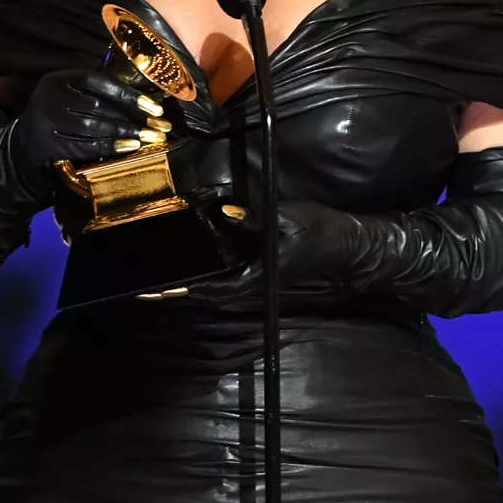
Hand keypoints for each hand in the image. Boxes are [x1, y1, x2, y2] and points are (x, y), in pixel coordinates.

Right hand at [8, 67, 171, 198]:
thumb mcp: (72, 90)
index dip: (130, 95)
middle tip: (159, 127)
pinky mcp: (50, 143)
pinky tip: (129, 147)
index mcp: (61, 78)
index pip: (100, 83)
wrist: (25, 137)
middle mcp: (53, 96)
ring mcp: (49, 120)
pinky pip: (85, 146)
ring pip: (94, 127)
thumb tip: (144, 97)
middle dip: (133, 119)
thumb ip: (99, 88)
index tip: (155, 108)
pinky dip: (109, 147)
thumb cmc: (60, 109)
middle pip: (100, 107)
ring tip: (148, 138)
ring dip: (124, 133)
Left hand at [186, 200, 364, 302]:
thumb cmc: (318, 232)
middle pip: (215, 291)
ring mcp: (259, 275)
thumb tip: (224, 211)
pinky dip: (212, 270)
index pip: (220, 288)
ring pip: (222, 284)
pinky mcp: (262, 266)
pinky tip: (199, 257)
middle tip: (157, 285)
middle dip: (187, 289)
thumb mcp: (284, 220)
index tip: (169, 288)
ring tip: (171, 273)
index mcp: (259, 274)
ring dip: (198, 281)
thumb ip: (252, 220)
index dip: (193, 289)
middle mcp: (256, 280)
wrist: (344, 242)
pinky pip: (231, 273)